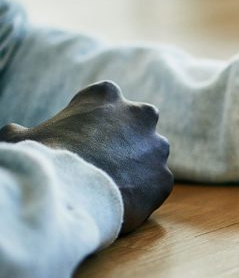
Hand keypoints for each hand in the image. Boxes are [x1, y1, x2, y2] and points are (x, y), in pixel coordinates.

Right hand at [0, 81, 171, 233]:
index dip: (93, 120)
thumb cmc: (40, 159)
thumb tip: (14, 134)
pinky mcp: (164, 178)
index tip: (82, 137)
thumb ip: (23, 131)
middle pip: (137, 123)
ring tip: (111, 184)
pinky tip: (122, 202)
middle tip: (103, 159)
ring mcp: (156, 147)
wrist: (65, 193)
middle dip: (125, 138)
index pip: (105, 100)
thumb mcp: (20, 137)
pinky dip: (143, 193)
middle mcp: (140, 114)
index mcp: (105, 95)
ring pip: (151, 155)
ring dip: (137, 166)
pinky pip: (155, 184)